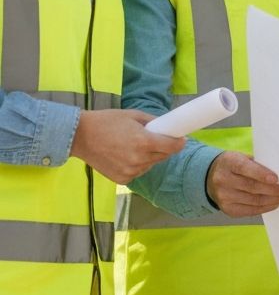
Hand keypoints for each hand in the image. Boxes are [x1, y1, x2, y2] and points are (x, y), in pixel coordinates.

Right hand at [70, 109, 184, 183]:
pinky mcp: (122, 179)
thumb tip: (169, 126)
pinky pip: (138, 171)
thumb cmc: (107, 121)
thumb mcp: (134, 115)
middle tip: (156, 138)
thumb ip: (153, 122)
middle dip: (164, 147)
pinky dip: (138, 165)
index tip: (182, 139)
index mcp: (144, 142)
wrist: (80, 136)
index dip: (179, 142)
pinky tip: (126, 155)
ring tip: (136, 146)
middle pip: (163, 156)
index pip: (172, 147)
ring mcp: (130, 171)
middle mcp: (139, 159)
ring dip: (150, 157)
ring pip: (151, 165)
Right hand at [205, 151, 278, 217]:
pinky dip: (265, 207)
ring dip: (274, 200)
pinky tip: (276, 203)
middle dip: (276, 190)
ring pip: (254, 201)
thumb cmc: (234, 164)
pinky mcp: (227, 209)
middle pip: (253, 187)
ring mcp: (224, 197)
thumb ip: (258, 164)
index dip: (261, 174)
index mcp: (229, 162)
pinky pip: (250, 210)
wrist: (210, 176)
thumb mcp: (242, 157)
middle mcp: (223, 180)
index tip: (276, 178)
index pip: (245, 168)